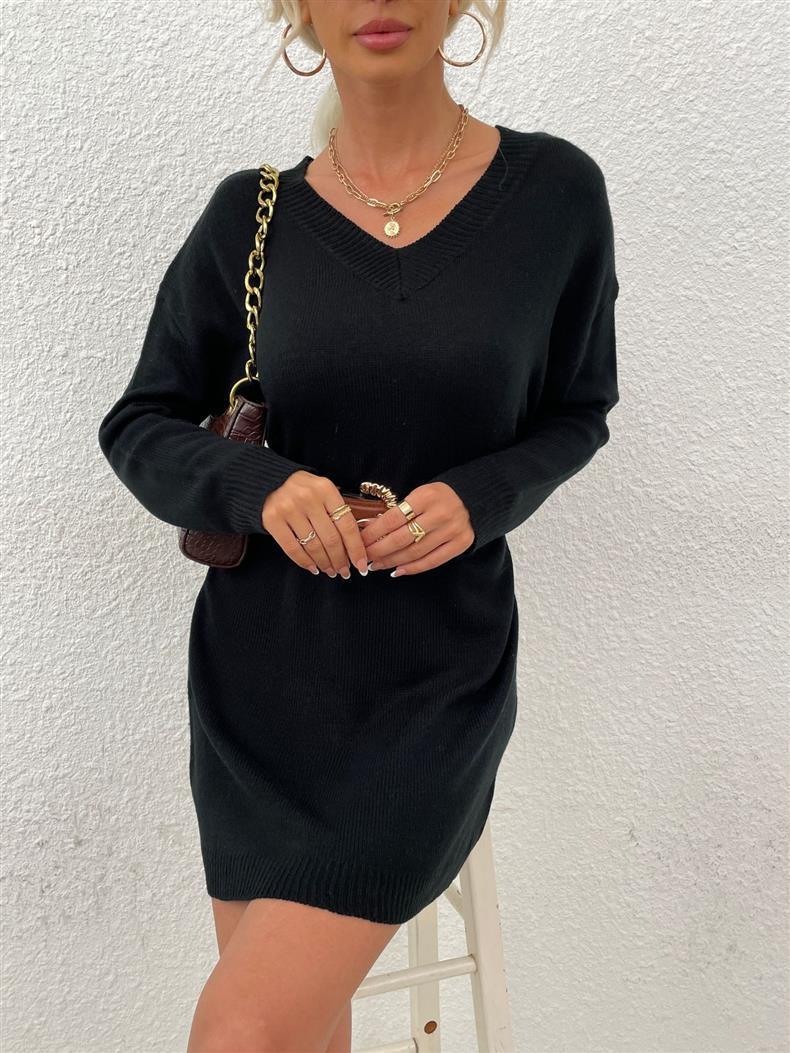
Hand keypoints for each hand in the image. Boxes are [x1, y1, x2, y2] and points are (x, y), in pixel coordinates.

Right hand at [261, 471, 369, 577]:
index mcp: (325, 489)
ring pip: (313, 546)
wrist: (270, 481)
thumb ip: (338, 512)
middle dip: (340, 560)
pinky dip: (305, 562)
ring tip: (330, 570)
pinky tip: (313, 568)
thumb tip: (357, 546)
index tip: (361, 564)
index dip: (356, 548)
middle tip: (344, 571)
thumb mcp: (324, 492)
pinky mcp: (272, 519)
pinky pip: (292, 548)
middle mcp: (307, 497)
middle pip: (331, 539)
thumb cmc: (304, 491)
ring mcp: (288, 508)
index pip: (347, 525)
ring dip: (324, 563)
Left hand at [358, 482, 474, 575]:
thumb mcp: (417, 496)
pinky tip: (397, 571)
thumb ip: (396, 512)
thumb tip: (367, 529)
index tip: (360, 542)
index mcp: (426, 496)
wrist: (471, 499)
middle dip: (379, 550)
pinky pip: (432, 561)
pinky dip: (413, 568)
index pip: (393, 519)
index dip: (373, 533)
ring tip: (377, 565)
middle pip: (402, 538)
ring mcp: (452, 530)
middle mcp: (441, 514)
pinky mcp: (460, 544)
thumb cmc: (436, 498)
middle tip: (364, 557)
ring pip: (415, 552)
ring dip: (392, 561)